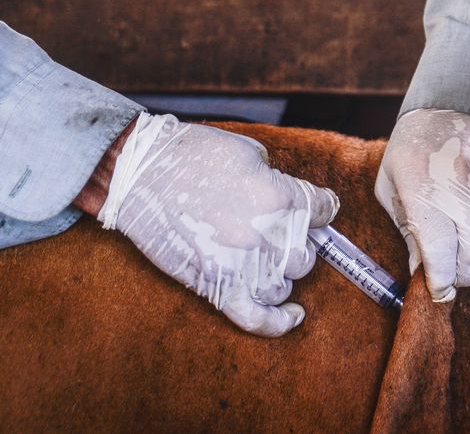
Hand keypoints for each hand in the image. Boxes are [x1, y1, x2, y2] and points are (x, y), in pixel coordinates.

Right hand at [94, 113, 338, 336]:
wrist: (137, 174)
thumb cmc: (190, 155)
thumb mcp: (249, 151)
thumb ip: (276, 176)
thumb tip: (286, 194)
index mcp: (282, 195)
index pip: (325, 210)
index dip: (319, 208)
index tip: (313, 209)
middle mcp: (270, 234)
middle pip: (306, 254)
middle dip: (294, 244)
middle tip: (273, 232)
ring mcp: (244, 264)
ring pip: (284, 285)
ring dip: (278, 274)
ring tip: (261, 259)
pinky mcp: (217, 287)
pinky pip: (257, 318)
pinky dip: (278, 323)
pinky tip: (294, 317)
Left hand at [374, 109, 469, 302]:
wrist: (454, 104)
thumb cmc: (414, 150)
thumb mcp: (392, 186)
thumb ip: (407, 229)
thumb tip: (421, 271)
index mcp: (423, 188)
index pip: (439, 252)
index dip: (440, 280)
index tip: (437, 288)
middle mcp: (462, 187)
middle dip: (462, 274)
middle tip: (452, 272)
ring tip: (467, 247)